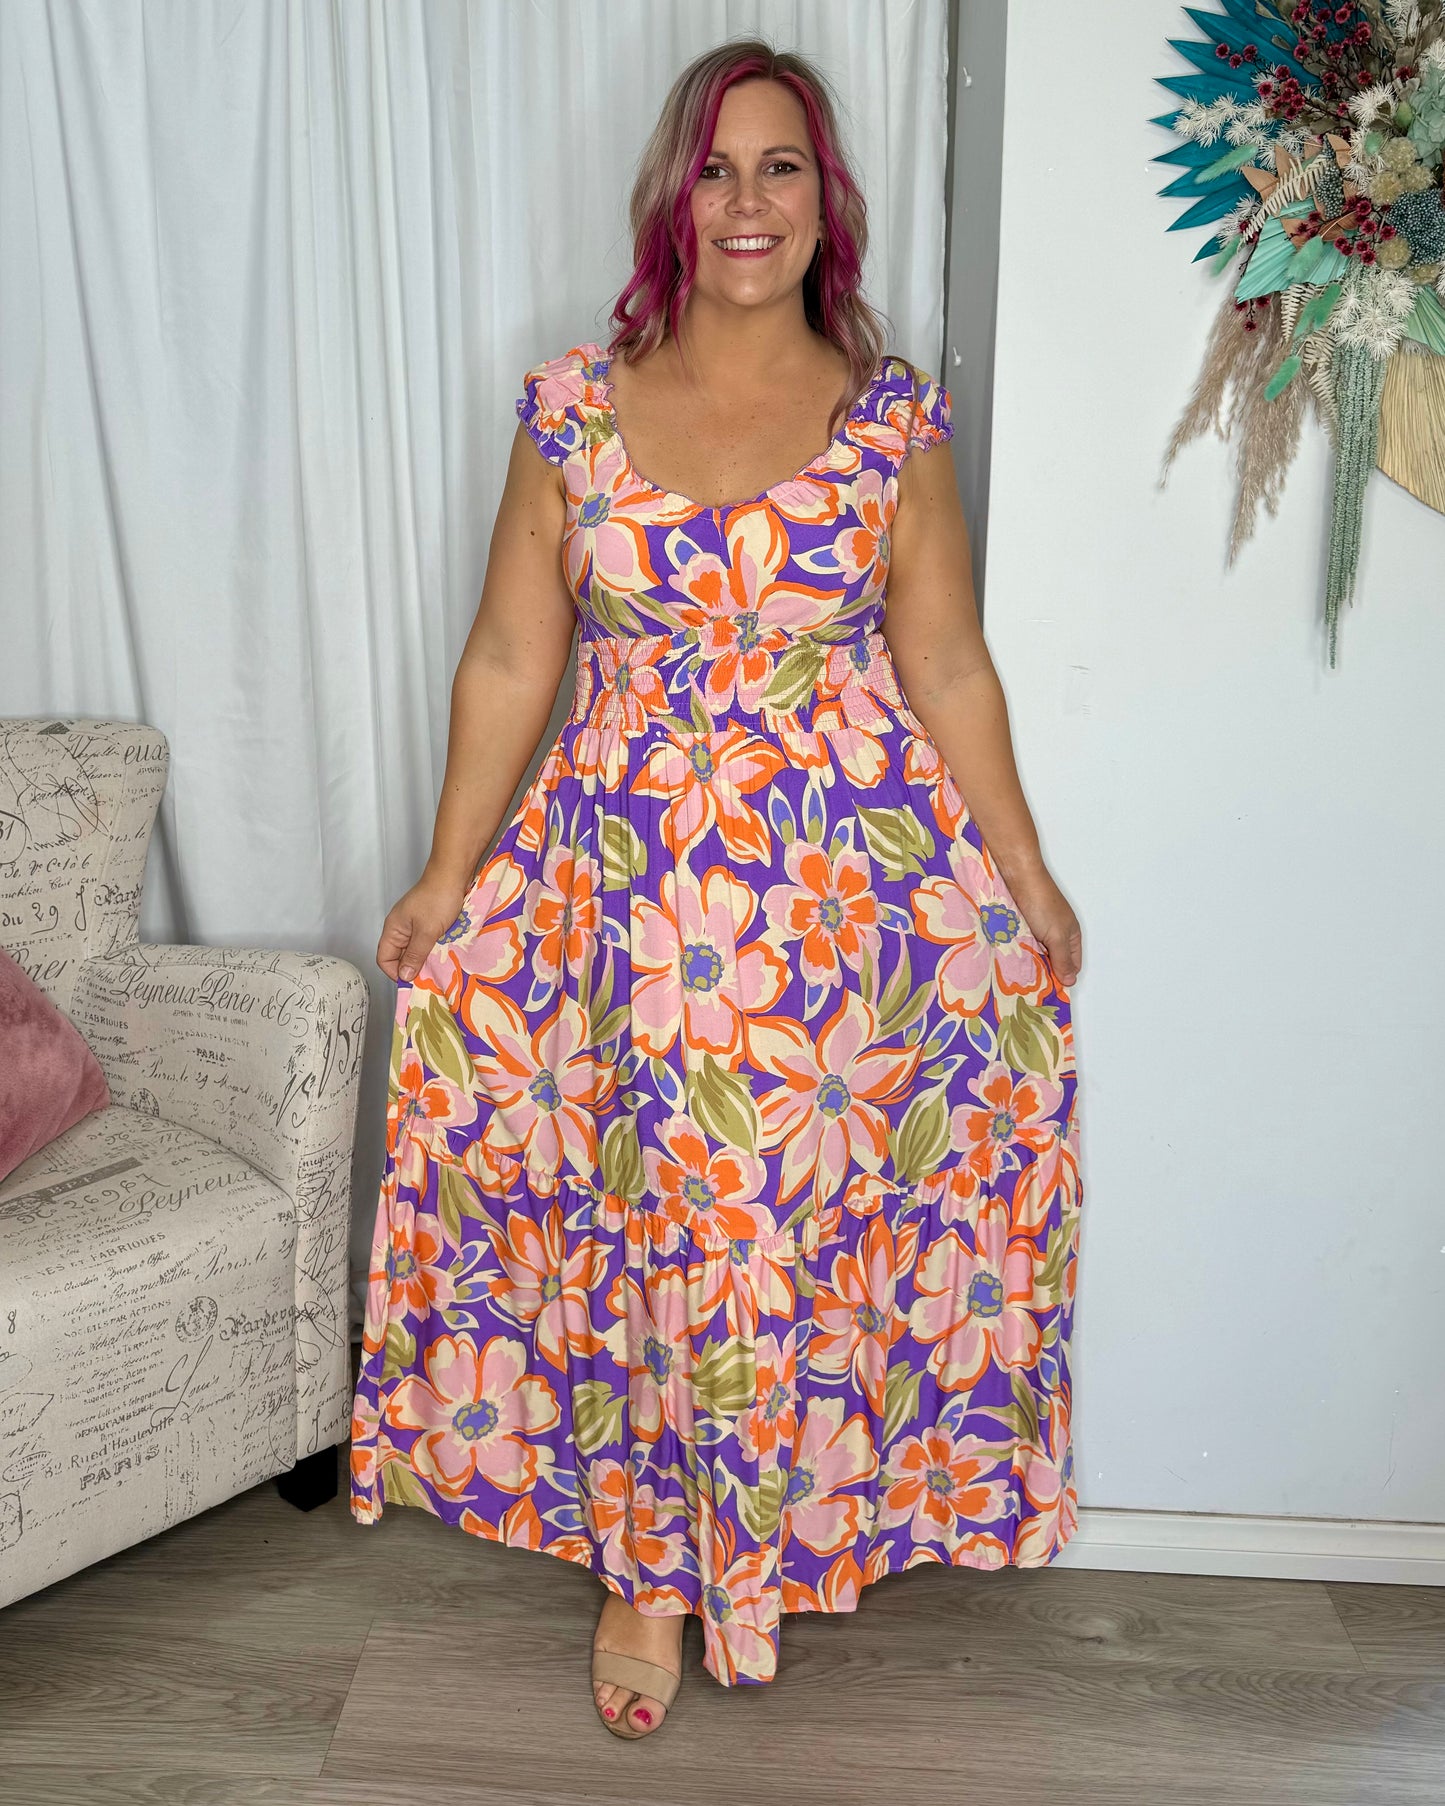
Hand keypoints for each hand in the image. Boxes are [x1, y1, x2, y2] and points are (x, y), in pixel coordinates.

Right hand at [377, 873, 467, 982]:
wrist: (454, 874)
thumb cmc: (438, 898)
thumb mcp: (427, 931)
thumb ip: (414, 955)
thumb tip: (404, 976)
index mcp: (393, 929)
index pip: (385, 959)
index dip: (396, 973)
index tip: (414, 981)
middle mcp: (401, 928)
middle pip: (400, 957)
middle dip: (413, 967)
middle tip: (430, 976)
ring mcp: (414, 925)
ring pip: (415, 950)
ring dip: (425, 958)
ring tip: (438, 965)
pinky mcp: (428, 922)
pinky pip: (426, 942)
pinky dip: (434, 949)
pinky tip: (444, 953)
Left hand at [998, 859, 1081, 989]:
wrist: (1019, 876)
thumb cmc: (1042, 903)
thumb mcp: (1056, 936)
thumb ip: (1063, 960)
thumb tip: (1071, 981)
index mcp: (1071, 935)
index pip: (1072, 965)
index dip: (1063, 978)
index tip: (1049, 993)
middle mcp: (1057, 932)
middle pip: (1053, 960)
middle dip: (1044, 972)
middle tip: (1031, 988)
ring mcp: (1038, 928)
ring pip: (1036, 953)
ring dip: (1029, 962)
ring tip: (1018, 977)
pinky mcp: (1022, 923)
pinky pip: (1022, 943)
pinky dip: (1018, 951)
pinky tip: (1010, 959)